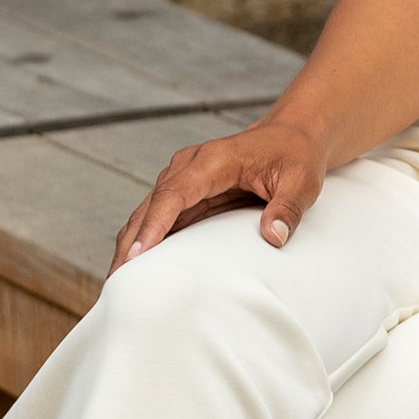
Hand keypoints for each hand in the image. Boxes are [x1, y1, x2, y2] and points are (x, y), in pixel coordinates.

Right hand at [113, 116, 329, 264]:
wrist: (293, 135)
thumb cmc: (296, 155)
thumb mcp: (302, 182)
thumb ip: (288, 209)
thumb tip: (274, 237)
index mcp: (212, 161)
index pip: (174, 195)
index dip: (154, 225)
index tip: (137, 255)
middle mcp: (189, 166)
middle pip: (150, 206)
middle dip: (131, 244)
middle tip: (116, 283)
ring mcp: (185, 179)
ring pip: (147, 213)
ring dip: (132, 245)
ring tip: (118, 283)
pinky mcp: (188, 192)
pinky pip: (160, 217)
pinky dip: (146, 240)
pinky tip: (138, 267)